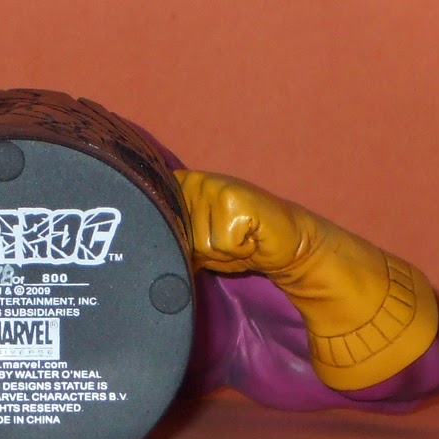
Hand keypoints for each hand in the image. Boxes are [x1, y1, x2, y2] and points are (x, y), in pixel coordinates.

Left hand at [173, 170, 320, 274]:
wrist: (285, 242)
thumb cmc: (239, 244)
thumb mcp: (199, 245)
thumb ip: (176, 241)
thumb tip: (153, 256)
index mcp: (179, 188)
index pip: (159, 225)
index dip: (184, 244)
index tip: (207, 238)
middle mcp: (192, 182)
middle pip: (181, 239)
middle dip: (205, 250)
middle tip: (228, 238)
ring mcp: (212, 187)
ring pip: (201, 244)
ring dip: (223, 250)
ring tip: (240, 236)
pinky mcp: (232, 199)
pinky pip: (222, 244)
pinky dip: (239, 249)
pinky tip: (251, 236)